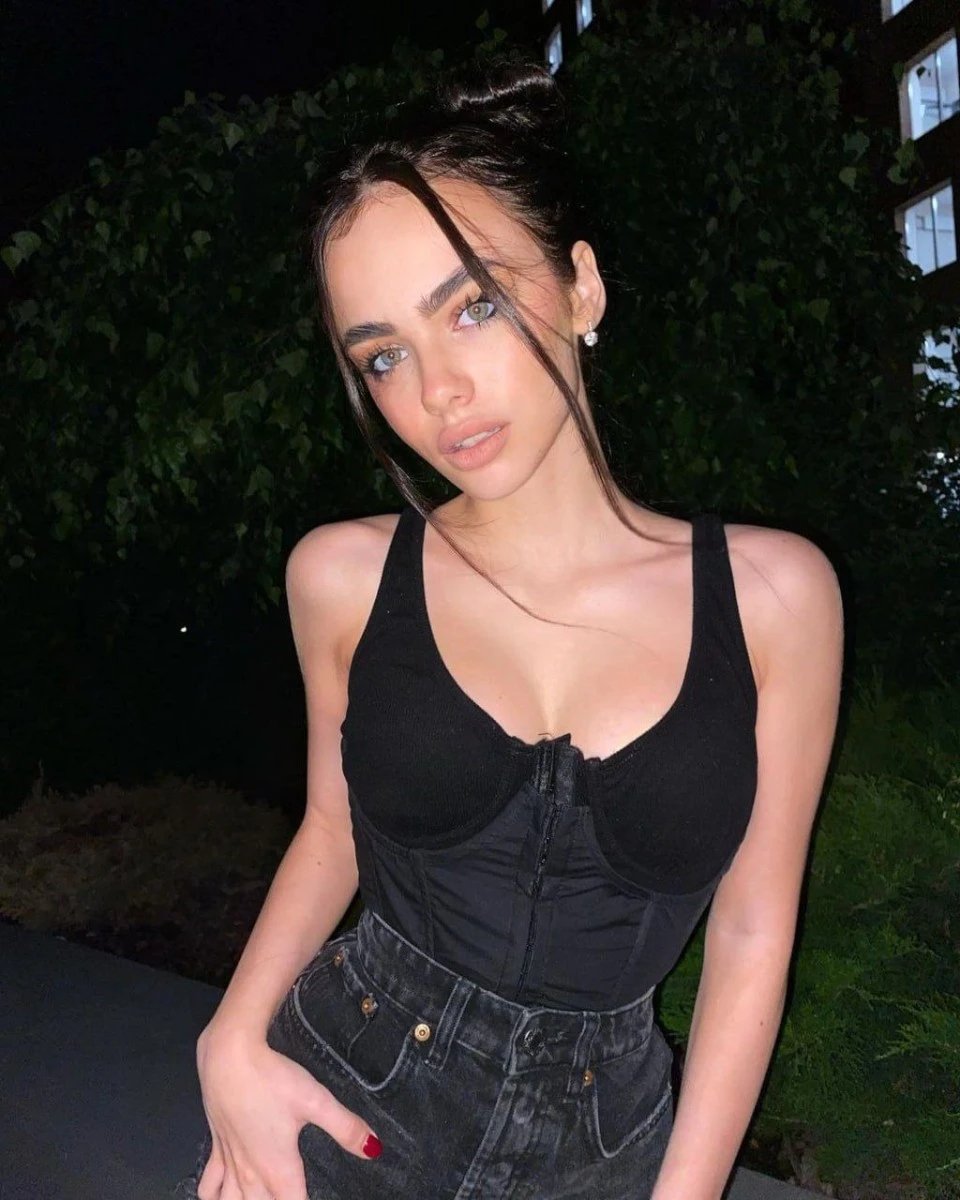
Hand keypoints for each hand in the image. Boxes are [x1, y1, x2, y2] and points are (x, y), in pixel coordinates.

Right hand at [194, 1025, 381, 1199]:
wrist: (228, 1057)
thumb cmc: (272, 1078)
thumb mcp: (316, 1100)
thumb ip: (345, 1127)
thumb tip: (374, 1149)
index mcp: (279, 1170)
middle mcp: (252, 1174)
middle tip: (289, 1196)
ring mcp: (231, 1162)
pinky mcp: (216, 1146)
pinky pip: (208, 1185)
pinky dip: (213, 1196)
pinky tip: (220, 1195)